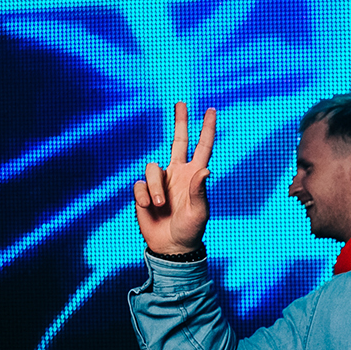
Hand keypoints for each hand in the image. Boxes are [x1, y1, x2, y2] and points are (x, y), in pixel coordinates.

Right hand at [133, 102, 214, 255]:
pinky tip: (149, 209)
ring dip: (155, 187)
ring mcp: (161, 182)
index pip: (202, 147)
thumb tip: (205, 168)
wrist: (171, 247)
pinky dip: (144, 197)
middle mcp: (178, 173)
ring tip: (159, 206)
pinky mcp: (144, 192)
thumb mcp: (199, 212)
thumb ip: (199, 190)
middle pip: (178, 141)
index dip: (206, 129)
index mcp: (194, 176)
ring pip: (152, 168)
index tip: (211, 110)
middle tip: (180, 102)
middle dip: (180, 122)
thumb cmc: (190, 229)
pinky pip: (140, 185)